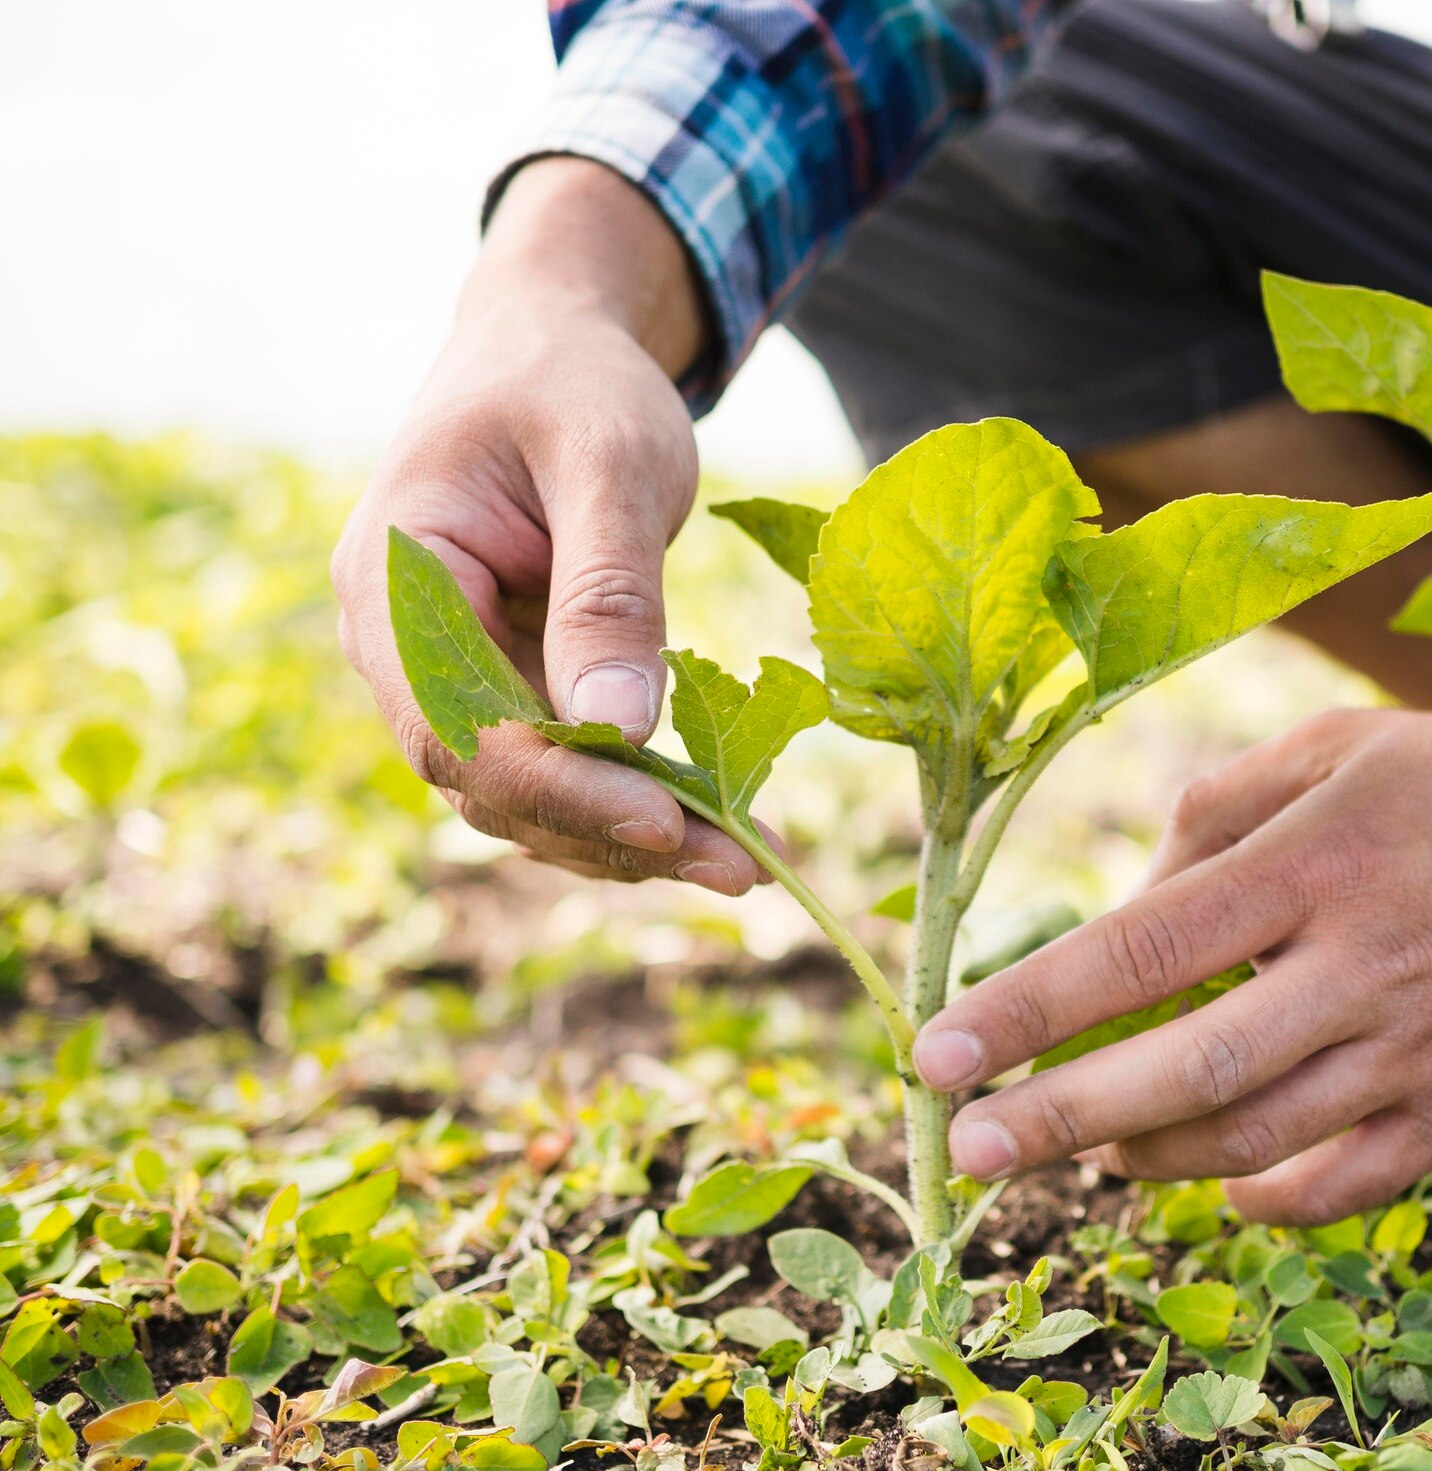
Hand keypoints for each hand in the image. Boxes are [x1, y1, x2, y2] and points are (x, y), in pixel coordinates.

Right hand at [332, 158, 759, 892]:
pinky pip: (559, 764)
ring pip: (525, 791)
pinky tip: (717, 822)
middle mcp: (400, 644)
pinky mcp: (502, 684)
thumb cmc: (574, 383)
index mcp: (394, 580)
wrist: (551, 346)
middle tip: (740, 869)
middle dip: (612, 832)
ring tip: (744, 862)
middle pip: (491, 780)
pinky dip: (633, 798)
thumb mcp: (610, 464)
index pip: (456, 726)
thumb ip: (609, 593)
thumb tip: (621, 730)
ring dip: (628, 835)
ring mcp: (446, 672)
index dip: (559, 788)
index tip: (668, 821)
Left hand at [912, 709, 1431, 1224]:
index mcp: (1316, 861)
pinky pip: (1340, 1188)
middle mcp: (1360, 966)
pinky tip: (1210, 1181)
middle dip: (1053, 1119)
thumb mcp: (1347, 748)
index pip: (1137, 952)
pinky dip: (1258, 1197)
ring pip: (1250, 1142)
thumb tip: (1127, 909)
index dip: (1024, 1010)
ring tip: (1081, 1147)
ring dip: (1144, 1157)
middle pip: (1180, 1070)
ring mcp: (1417, 1054)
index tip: (935, 1053)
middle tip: (966, 1149)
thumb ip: (1219, 813)